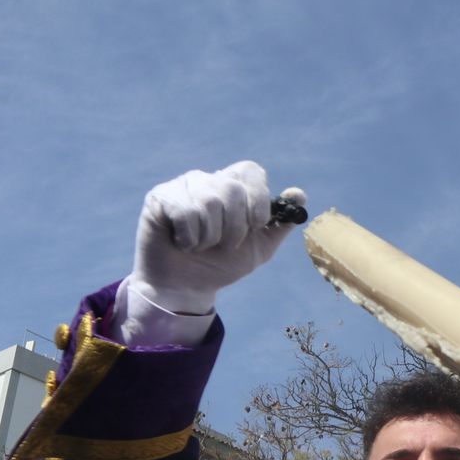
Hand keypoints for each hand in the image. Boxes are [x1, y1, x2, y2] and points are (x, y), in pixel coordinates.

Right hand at [130, 161, 304, 315]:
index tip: (256, 225)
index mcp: (233, 187)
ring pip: (209, 202)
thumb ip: (280, 224)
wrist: (188, 288)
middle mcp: (208, 180)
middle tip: (225, 244)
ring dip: (211, 237)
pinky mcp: (160, 198)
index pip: (251, 171)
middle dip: (235, 228)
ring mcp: (183, 186)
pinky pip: (184, 212)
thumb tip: (299, 195)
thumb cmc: (222, 265)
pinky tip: (183, 243)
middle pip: (233, 189)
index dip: (258, 200)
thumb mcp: (259, 248)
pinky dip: (190, 238)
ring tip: (201, 245)